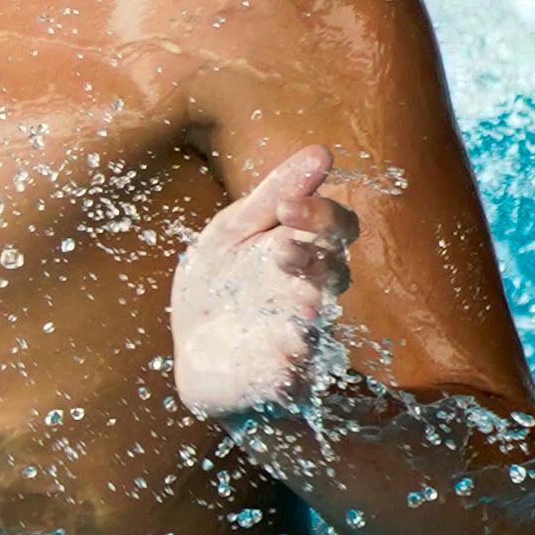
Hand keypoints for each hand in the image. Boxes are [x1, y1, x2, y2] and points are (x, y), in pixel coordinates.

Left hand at [172, 143, 355, 419]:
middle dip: (312, 262)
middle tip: (280, 251)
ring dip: (302, 313)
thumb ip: (274, 194)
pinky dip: (288, 371)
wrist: (196, 354)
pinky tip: (277, 359)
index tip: (288, 206)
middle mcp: (311, 297)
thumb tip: (322, 151)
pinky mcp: (280, 383)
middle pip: (336, 276)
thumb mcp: (235, 231)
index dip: (323, 215)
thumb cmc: (222, 283)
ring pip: (318, 327)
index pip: (338, 229)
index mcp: (305, 253)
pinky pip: (294, 380)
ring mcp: (300, 341)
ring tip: (287, 303)